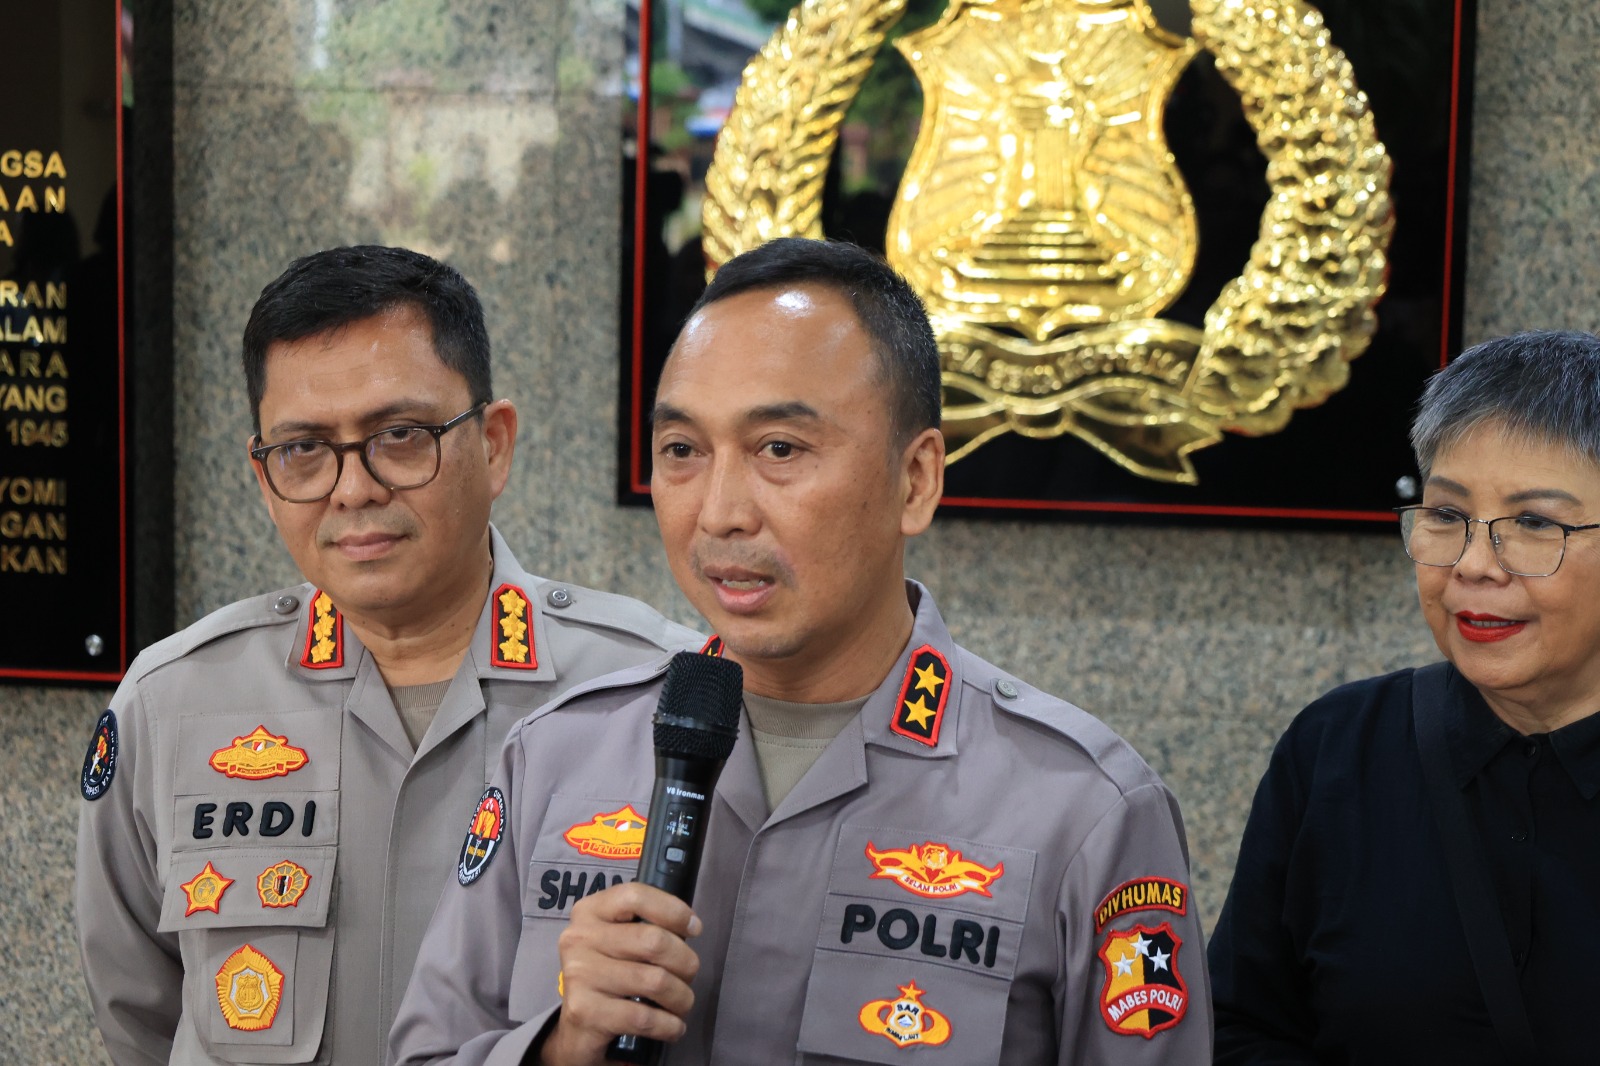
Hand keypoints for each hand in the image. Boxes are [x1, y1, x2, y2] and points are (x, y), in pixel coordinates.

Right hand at [538, 882, 702, 1065]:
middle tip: (689, 976)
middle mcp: (579, 938)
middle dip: (685, 962)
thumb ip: (646, 926)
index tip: (693, 929)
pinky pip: (644, 1017)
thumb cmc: (609, 977)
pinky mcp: (584, 1012)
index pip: (636, 896)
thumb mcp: (619, 942)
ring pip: (654, 981)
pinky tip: (674, 1026)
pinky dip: (669, 1024)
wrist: (576, 1031)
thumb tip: (690, 926)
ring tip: (682, 1003)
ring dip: (681, 997)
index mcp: (590, 912)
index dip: (673, 910)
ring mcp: (579, 975)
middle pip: (652, 940)